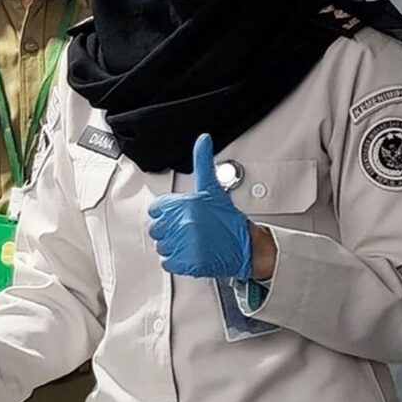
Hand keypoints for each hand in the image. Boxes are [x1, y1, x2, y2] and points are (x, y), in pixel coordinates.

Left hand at [148, 133, 255, 280]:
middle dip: (169, 230)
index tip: (178, 216)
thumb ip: (202, 162)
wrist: (246, 246)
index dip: (166, 213)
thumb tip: (203, 139)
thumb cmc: (228, 220)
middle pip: (156, 228)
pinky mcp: (186, 261)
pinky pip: (168, 262)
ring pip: (162, 246)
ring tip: (190, 242)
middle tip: (186, 231)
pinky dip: (177, 261)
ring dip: (173, 246)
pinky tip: (190, 253)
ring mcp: (184, 243)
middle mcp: (183, 222)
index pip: (156, 209)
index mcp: (185, 203)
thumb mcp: (212, 188)